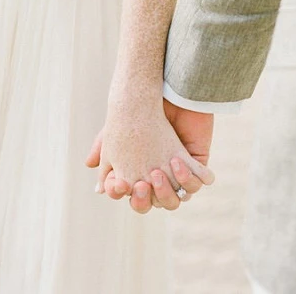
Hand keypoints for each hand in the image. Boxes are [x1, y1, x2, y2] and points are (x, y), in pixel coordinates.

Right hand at [85, 100, 213, 213]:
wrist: (165, 91)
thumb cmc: (139, 111)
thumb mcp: (116, 132)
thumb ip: (104, 155)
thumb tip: (98, 189)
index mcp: (142, 173)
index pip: (133, 195)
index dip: (126, 194)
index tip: (120, 183)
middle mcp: (162, 176)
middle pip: (155, 203)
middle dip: (146, 199)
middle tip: (142, 184)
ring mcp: (180, 172)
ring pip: (176, 199)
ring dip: (166, 191)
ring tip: (157, 172)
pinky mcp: (197, 164)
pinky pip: (196, 184)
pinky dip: (187, 179)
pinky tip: (177, 162)